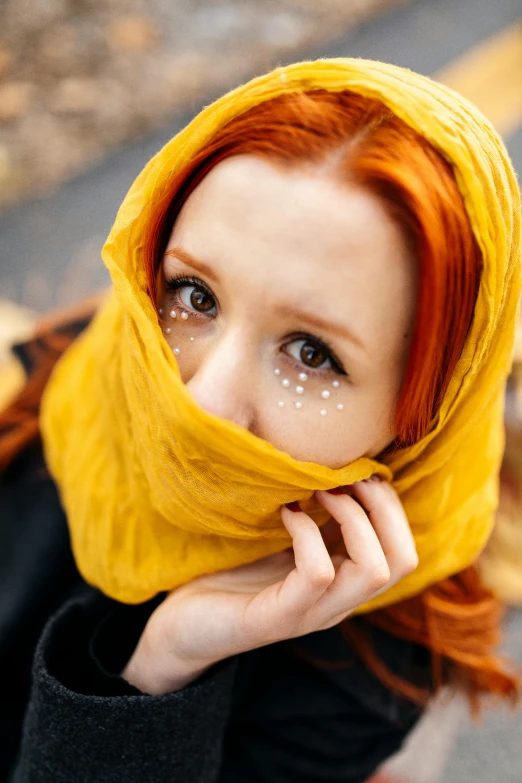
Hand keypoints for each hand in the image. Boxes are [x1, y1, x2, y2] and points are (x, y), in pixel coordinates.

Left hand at [122, 478, 417, 693]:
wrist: (183, 622)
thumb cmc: (233, 571)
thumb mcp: (287, 541)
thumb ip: (320, 521)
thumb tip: (344, 470)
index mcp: (344, 584)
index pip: (404, 551)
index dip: (391, 505)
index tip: (357, 471)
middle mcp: (338, 604)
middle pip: (402, 560)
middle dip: (382, 506)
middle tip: (345, 476)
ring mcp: (311, 614)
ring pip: (372, 570)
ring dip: (352, 517)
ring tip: (319, 491)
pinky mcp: (278, 618)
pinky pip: (316, 574)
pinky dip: (307, 532)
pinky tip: (285, 513)